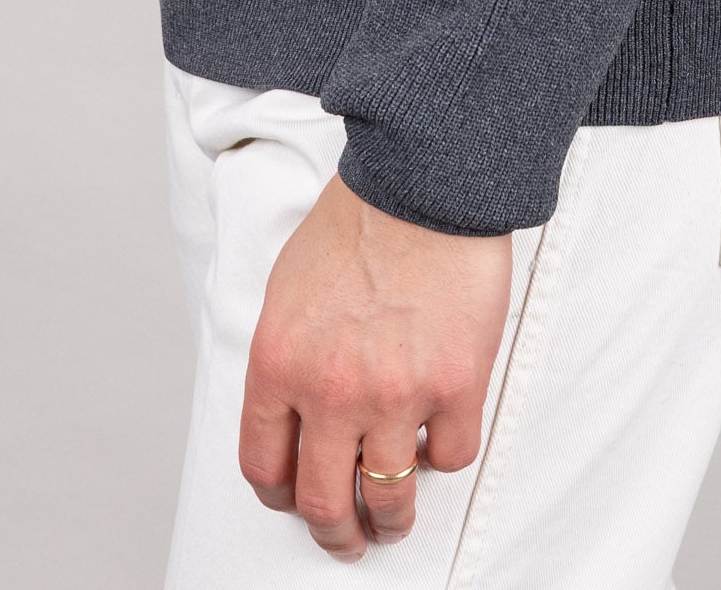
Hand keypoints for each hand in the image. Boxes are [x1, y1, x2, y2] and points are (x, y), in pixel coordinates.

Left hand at [239, 169, 510, 560]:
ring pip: (390, 499)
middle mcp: (331, 390)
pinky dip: (445, 457)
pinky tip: (439, 437)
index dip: (281, 496)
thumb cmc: (359, 221)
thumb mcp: (287, 288)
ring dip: (393, 519)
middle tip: (349, 539)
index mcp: (279, 363)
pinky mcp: (455, 387)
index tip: (296, 500)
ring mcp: (395, 394)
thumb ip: (287, 356)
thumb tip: (294, 415)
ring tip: (397, 518)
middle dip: (336, 535)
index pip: (264, 467)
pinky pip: (451, 457)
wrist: (423, 180)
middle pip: (324, 504)